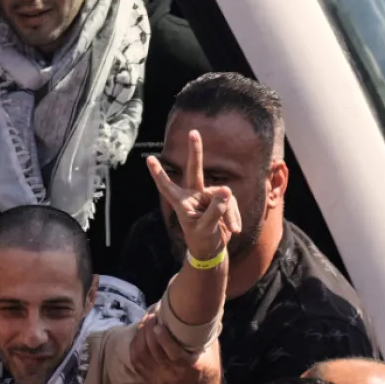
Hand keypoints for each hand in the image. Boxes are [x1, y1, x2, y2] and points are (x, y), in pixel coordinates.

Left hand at [129, 312, 220, 383]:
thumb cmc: (208, 371)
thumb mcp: (211, 354)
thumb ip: (203, 336)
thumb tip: (200, 312)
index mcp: (190, 368)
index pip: (173, 354)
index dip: (163, 338)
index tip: (160, 324)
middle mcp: (171, 374)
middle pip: (153, 351)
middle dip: (148, 330)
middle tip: (151, 316)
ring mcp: (158, 378)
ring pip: (141, 355)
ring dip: (140, 335)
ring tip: (145, 321)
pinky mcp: (149, 380)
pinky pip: (136, 361)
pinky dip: (135, 345)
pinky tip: (139, 334)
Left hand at [147, 130, 241, 263]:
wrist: (212, 250)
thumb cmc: (202, 241)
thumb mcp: (206, 229)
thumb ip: (215, 211)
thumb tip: (226, 191)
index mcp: (182, 203)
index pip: (167, 186)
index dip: (159, 174)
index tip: (149, 159)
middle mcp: (193, 195)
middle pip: (195, 170)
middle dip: (195, 152)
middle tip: (193, 133)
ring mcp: (207, 196)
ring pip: (223, 196)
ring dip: (230, 214)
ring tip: (232, 230)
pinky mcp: (221, 200)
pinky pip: (231, 203)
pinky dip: (234, 216)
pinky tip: (235, 229)